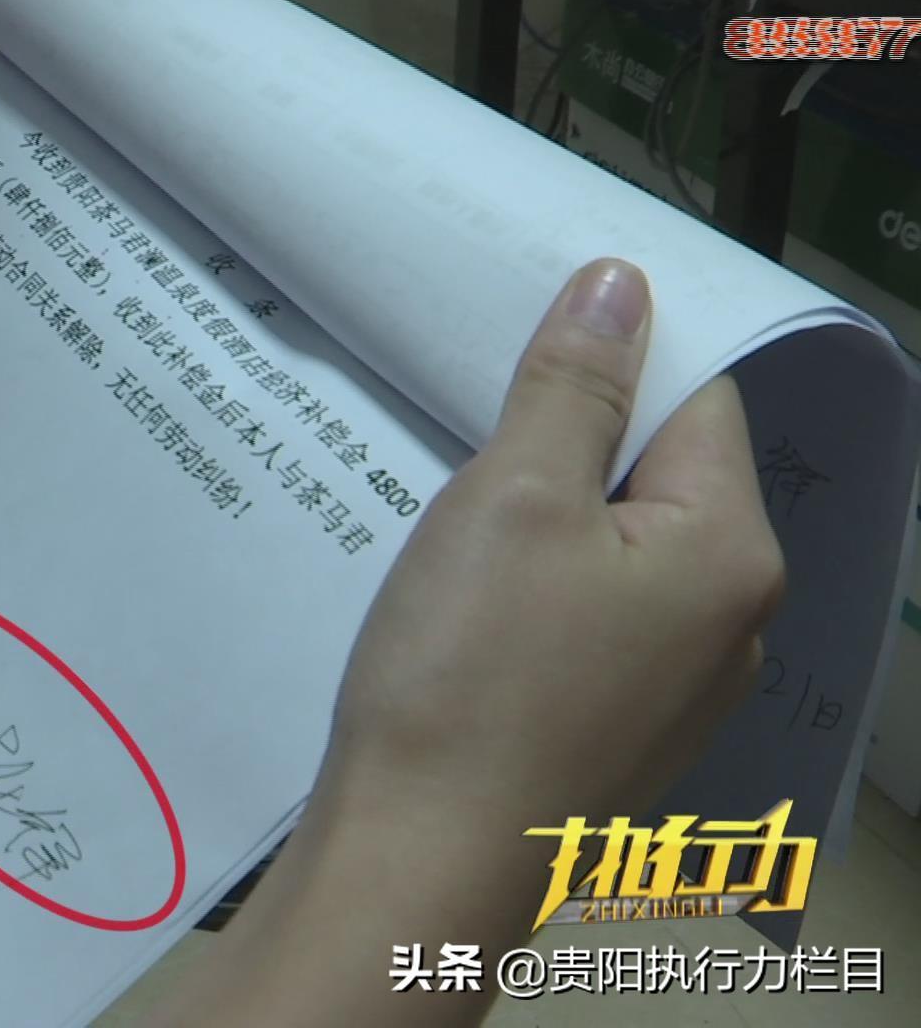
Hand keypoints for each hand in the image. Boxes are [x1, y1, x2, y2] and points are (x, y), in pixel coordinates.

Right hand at [150, 260, 784, 1026]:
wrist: (415, 861)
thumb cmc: (468, 674)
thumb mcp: (512, 498)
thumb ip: (573, 389)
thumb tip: (619, 285)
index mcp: (730, 554)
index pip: (695, 403)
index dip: (609, 363)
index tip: (519, 350)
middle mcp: (731, 624)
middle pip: (658, 479)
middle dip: (566, 446)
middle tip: (469, 441)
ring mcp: (675, 689)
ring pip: (615, 554)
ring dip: (540, 522)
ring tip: (456, 532)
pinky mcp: (615, 730)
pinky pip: (589, 622)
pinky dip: (532, 594)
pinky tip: (465, 609)